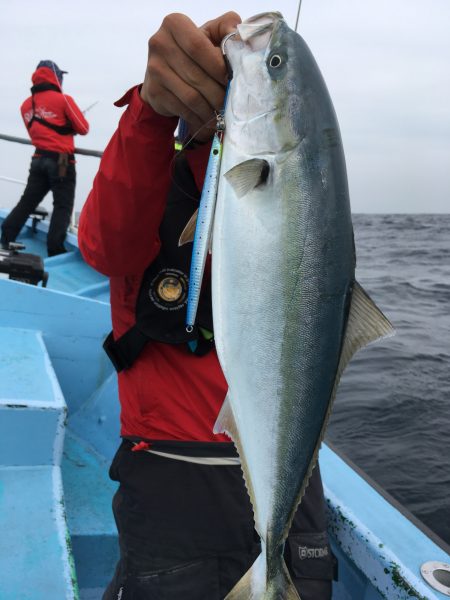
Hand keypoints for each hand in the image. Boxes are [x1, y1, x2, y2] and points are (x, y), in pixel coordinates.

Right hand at [141, 11, 240, 141]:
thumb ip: (226, 28)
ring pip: (191, 96)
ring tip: (222, 112)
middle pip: (196, 75)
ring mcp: (154, 69)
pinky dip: (199, 117)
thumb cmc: (194, 52)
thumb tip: (238, 36)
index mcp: (174, 24)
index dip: (218, 66)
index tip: (232, 79)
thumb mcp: (210, 34)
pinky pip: (183, 109)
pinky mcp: (154, 91)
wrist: (164, 73)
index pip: (198, 47)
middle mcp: (159, 43)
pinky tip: (208, 119)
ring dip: (211, 109)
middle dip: (217, 92)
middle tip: (230, 102)